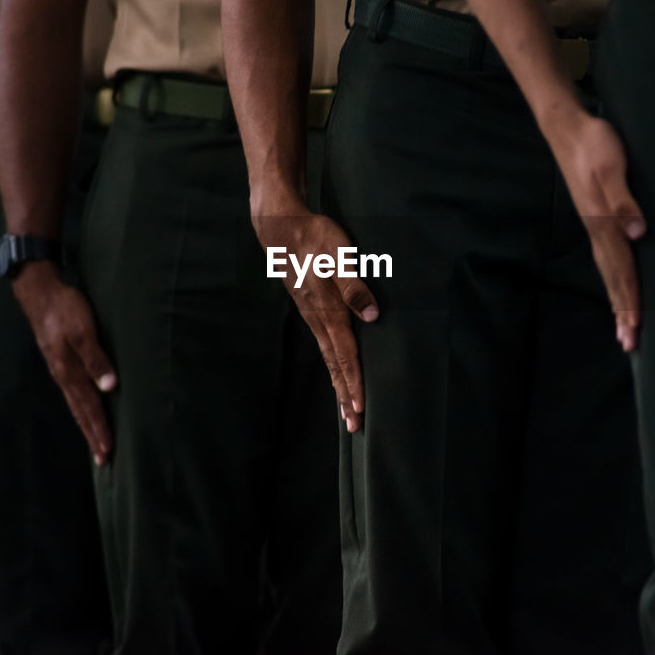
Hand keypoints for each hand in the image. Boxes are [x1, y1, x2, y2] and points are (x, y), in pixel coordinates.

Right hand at [10, 261, 115, 461]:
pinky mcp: (60, 359)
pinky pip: (72, 391)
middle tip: (104, 460)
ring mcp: (59, 368)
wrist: (39, 289)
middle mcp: (63, 374)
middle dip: (93, 435)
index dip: (99, 429)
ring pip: (76, 403)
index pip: (89, 407)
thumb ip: (96, 358)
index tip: (107, 452)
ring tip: (96, 443)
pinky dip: (80, 406)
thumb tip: (110, 387)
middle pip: (81, 411)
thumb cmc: (65, 307)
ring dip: (87, 424)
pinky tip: (84, 409)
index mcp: (69, 370)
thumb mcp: (83, 330)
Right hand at [251, 192, 378, 432]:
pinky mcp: (311, 311)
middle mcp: (319, 320)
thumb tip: (372, 316)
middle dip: (346, 397)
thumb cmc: (315, 238)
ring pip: (329, 359)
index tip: (360, 409)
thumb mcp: (341, 255)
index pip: (346, 355)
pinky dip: (334, 366)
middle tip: (355, 426)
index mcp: (329, 310)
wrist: (283, 229)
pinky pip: (325, 347)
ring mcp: (313, 317)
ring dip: (340, 386)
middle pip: (335, 366)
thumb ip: (355, 286)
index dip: (354, 383)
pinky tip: (339, 373)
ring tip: (347, 411)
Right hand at [542, 107, 645, 351]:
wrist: (569, 127)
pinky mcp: (596, 216)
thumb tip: (638, 232)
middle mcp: (598, 230)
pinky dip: (614, 278)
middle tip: (630, 344)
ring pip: (609, 271)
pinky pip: (607, 257)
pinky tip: (618, 284)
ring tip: (624, 327)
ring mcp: (595, 225)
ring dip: (618, 300)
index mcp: (603, 223)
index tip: (635, 328)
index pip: (622, 269)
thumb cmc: (594, 143)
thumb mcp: (612, 166)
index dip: (630, 299)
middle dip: (623, 312)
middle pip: (614, 279)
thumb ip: (623, 199)